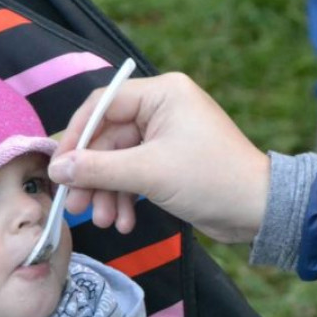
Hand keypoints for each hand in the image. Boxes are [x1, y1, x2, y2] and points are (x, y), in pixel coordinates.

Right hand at [49, 72, 269, 242]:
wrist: (259, 210)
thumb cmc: (211, 180)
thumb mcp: (149, 174)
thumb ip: (99, 169)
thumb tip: (57, 169)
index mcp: (162, 94)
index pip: (102, 104)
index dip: (76, 136)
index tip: (58, 168)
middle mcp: (163, 109)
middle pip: (108, 138)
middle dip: (92, 176)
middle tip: (74, 206)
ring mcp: (167, 137)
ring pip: (120, 161)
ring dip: (109, 193)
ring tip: (105, 222)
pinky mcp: (171, 162)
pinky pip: (136, 175)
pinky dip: (127, 198)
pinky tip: (126, 223)